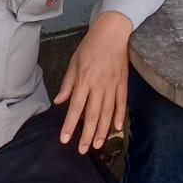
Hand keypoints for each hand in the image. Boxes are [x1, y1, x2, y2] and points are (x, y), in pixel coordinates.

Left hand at [55, 10, 133, 152]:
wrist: (113, 32)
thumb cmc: (90, 46)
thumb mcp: (74, 62)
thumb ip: (67, 84)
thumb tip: (58, 102)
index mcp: (84, 80)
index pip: (75, 107)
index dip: (70, 125)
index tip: (64, 139)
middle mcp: (98, 85)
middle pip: (92, 114)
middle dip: (86, 134)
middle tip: (82, 150)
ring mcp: (112, 84)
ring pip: (107, 111)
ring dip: (102, 130)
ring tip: (97, 144)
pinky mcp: (123, 82)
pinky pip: (122, 101)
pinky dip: (120, 115)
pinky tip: (117, 128)